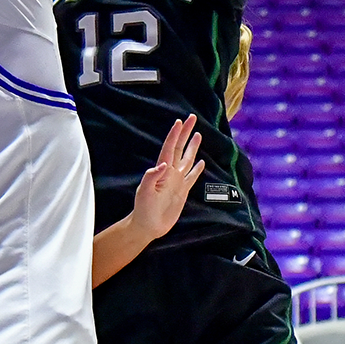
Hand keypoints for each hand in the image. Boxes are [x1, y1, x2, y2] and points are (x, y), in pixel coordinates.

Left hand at [127, 116, 205, 243]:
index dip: (174, 135)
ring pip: (187, 159)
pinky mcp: (182, 191)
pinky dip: (197, 169)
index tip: (179, 121)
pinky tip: (201, 162)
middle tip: (192, 118)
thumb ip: (151, 177)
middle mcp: (170, 172)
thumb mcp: (144, 192)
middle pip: (180, 148)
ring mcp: (177, 181)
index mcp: (161, 170)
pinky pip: (191, 177)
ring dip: (192, 147)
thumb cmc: (143, 209)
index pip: (169, 148)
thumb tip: (163, 164)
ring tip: (198, 134)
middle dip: (185, 133)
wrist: (148, 225)